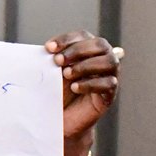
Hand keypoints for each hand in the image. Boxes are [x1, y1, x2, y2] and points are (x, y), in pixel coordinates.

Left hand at [46, 31, 119, 152]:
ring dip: (85, 66)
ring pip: (110, 62)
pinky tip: (75, 87)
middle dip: (78, 50)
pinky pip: (109, 84)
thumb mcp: (50, 73)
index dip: (66, 40)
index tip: (48, 48)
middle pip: (100, 45)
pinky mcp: (109, 94)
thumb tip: (46, 50)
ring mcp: (108, 77)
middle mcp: (102, 60)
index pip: (83, 36)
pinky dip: (90, 83)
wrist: (59, 119)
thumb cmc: (55, 92)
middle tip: (58, 61)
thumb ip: (52, 60)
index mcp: (87, 51)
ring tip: (66, 74)